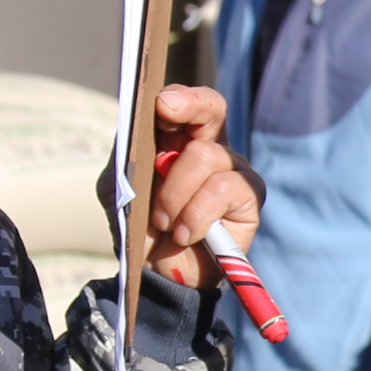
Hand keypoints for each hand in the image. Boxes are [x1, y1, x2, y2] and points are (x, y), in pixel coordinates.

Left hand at [86, 86, 265, 290]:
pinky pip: (222, 190)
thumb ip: (129, 152)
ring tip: (164, 223)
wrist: (154, 273)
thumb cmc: (138, 224)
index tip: (161, 104)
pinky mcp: (249, 200)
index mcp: (179, 139)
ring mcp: (233, 172)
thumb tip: (142, 126)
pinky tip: (184, 234)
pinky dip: (194, 215)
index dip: (179, 97)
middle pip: (213, 107)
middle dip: (190, 105)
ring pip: (206, 156)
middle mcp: (211, 149)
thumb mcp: (121, 184)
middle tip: (166, 111)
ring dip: (174, 193)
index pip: (188, 103)